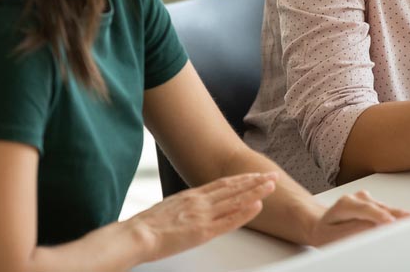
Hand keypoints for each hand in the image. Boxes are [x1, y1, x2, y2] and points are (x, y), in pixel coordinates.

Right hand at [130, 172, 276, 262]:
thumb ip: (186, 205)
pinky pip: (229, 221)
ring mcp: (203, 215)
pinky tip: (257, 206)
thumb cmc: (148, 226)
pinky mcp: (203, 231)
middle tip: (272, 174)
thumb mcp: (171, 207)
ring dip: (255, 191)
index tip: (255, 174)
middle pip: (233, 188)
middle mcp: (200, 201)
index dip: (241, 178)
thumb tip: (194, 206)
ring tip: (271, 184)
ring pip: (235, 200)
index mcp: (192, 195)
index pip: (223, 183)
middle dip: (255, 181)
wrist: (137, 234)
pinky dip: (245, 213)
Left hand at [307, 190, 409, 245]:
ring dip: (399, 216)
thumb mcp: (332, 236)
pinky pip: (388, 211)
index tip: (390, 222)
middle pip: (379, 207)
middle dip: (394, 216)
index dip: (378, 215)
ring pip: (386, 208)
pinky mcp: (375, 204)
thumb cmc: (326, 232)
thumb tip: (372, 228)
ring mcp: (367, 199)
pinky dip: (397, 217)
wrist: (322, 224)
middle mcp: (357, 198)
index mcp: (344, 204)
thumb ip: (351, 231)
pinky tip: (407, 221)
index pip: (364, 208)